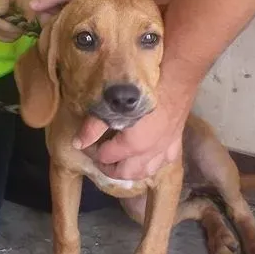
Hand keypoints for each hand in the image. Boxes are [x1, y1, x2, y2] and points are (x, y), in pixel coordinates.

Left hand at [0, 0, 34, 43]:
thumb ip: (2, 0)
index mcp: (32, 11)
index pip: (23, 26)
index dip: (7, 27)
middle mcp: (30, 22)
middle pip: (17, 33)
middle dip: (0, 29)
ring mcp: (23, 27)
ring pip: (12, 37)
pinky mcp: (17, 29)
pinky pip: (8, 37)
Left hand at [74, 81, 191, 180]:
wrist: (177, 81)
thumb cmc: (143, 91)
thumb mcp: (113, 107)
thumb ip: (92, 128)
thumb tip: (77, 144)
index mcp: (132, 146)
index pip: (105, 157)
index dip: (92, 152)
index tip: (87, 145)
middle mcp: (149, 153)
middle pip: (125, 172)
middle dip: (110, 169)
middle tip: (101, 159)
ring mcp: (164, 149)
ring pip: (147, 172)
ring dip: (131, 172)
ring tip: (121, 163)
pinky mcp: (176, 142)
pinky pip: (165, 161)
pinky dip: (154, 164)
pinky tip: (148, 157)